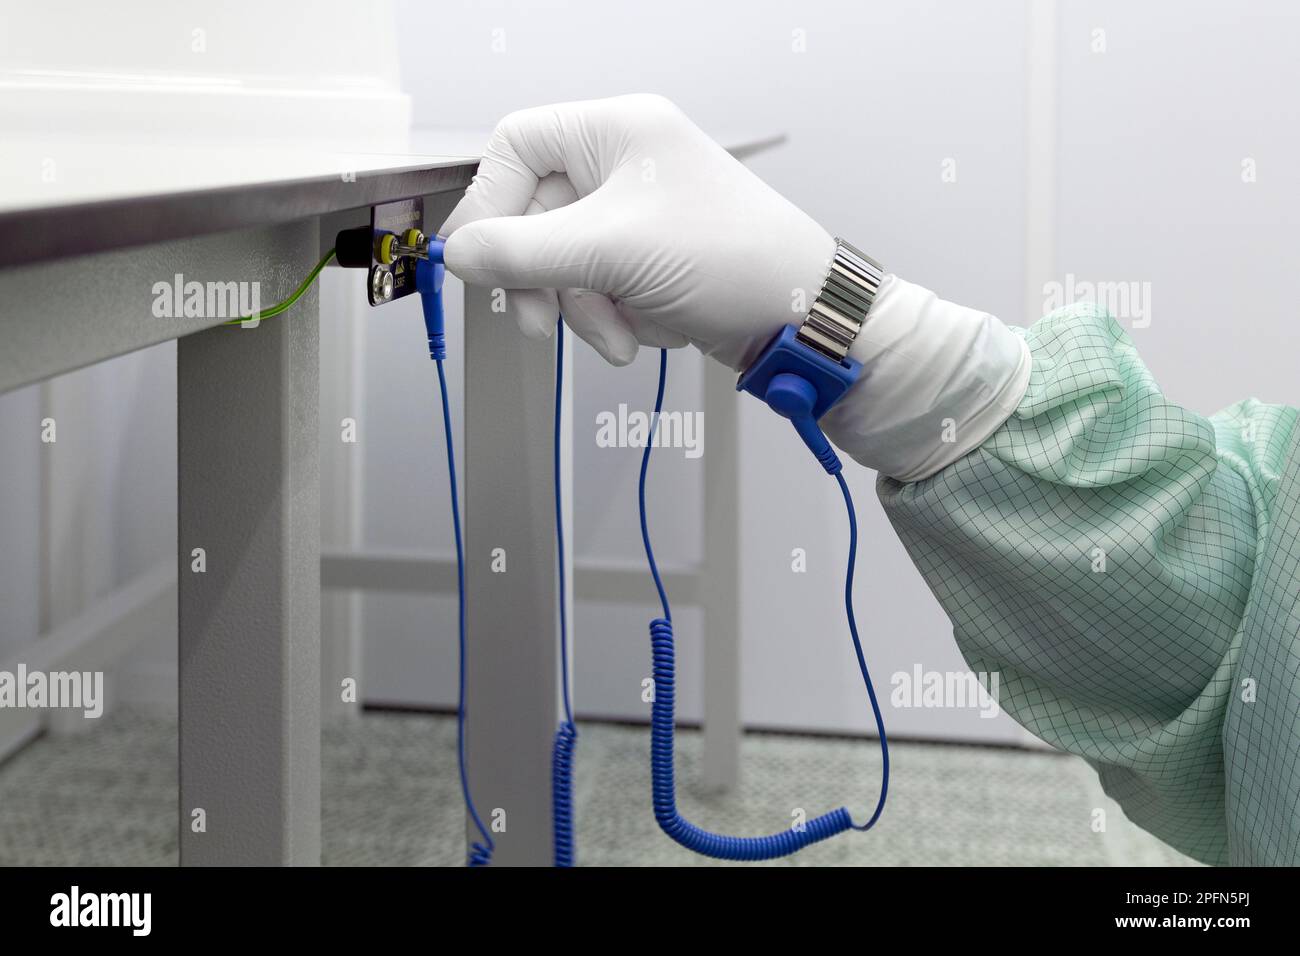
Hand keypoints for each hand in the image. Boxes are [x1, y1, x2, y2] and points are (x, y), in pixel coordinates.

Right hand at [439, 94, 834, 369]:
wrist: (801, 320)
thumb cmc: (734, 260)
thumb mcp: (612, 251)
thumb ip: (523, 252)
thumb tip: (458, 252)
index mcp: (617, 130)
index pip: (516, 147)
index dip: (489, 204)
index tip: (476, 259)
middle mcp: (625, 163)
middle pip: (535, 217)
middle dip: (547, 279)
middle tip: (543, 321)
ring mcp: (638, 214)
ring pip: (564, 262)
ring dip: (586, 310)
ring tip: (624, 332)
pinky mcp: (649, 260)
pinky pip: (598, 288)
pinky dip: (616, 317)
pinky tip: (654, 325)